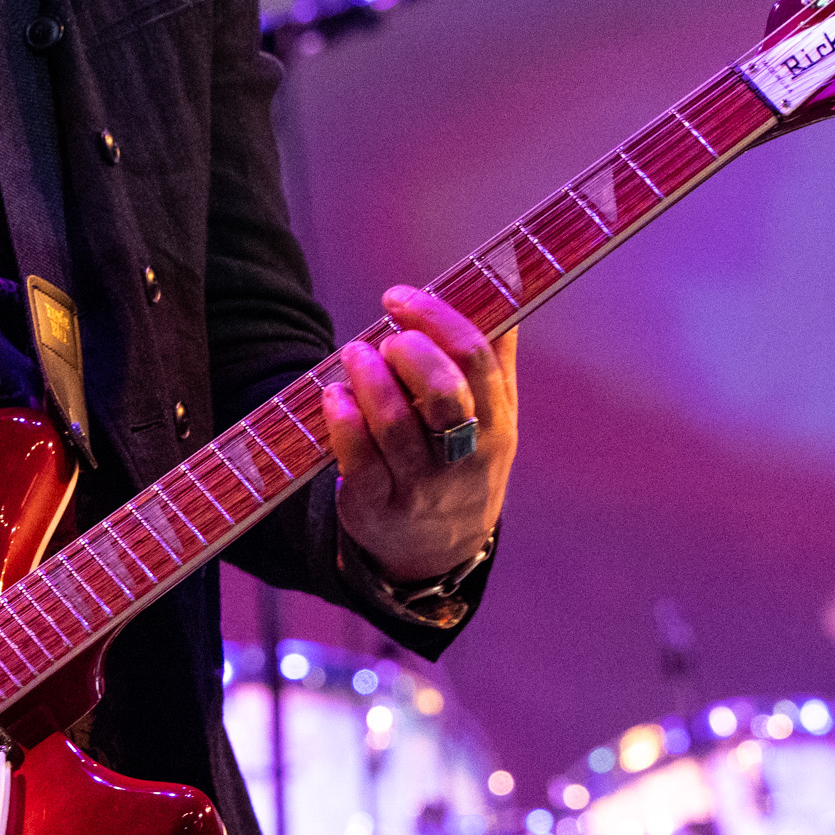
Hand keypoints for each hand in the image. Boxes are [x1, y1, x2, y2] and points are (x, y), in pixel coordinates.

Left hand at [323, 286, 518, 586]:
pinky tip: (334, 397)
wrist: (437, 549)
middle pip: (444, 393)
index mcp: (497, 423)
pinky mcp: (377, 507)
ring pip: (395, 425)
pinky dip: (342, 421)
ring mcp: (421, 485)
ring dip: (368, 379)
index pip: (475, 358)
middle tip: (385, 338)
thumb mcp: (493, 418)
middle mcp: (464, 456)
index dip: (436, 317)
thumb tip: (501, 285)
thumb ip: (493, 356)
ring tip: (353, 355)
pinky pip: (357, 460)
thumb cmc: (462, 461)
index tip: (400, 297)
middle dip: (410, 352)